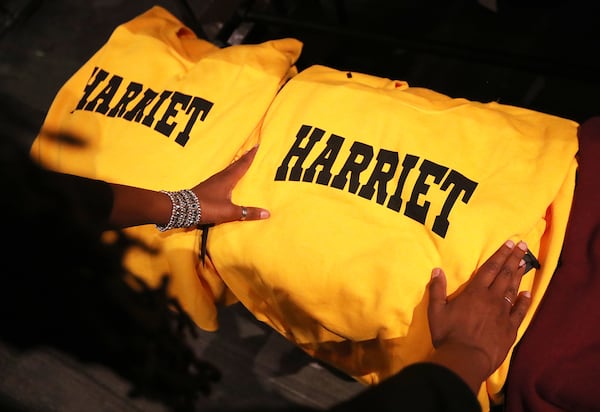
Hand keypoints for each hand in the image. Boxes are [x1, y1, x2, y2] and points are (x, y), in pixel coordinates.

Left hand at [192, 145, 268, 224]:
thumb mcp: (230, 212)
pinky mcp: (207, 187)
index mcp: (228, 179)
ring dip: (236, 165)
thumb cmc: (207, 207)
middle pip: (235, 165)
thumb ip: (247, 213)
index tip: (257, 146)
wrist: (182, 208)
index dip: (251, 156)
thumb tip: (267, 213)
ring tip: (242, 163)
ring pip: (228, 170)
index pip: (242, 165)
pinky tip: (228, 178)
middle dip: (245, 158)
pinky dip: (229, 173)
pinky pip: (222, 176)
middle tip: (252, 150)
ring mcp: (213, 181)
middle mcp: (221, 177)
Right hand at [426, 240, 531, 391]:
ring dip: (520, 275)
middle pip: (505, 274)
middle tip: (523, 246)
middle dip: (514, 259)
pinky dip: (524, 301)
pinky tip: (528, 294)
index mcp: (474, 292)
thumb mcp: (436, 311)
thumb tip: (437, 270)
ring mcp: (503, 313)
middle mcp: (491, 298)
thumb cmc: (449, 334)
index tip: (510, 243)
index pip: (490, 268)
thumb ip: (436, 289)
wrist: (466, 359)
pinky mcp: (510, 328)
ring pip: (513, 289)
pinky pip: (519, 311)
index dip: (500, 254)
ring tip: (525, 263)